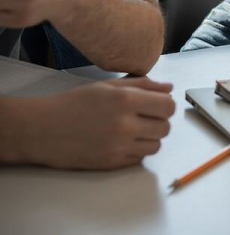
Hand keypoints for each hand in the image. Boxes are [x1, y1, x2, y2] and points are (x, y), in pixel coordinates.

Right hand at [16, 78, 174, 168]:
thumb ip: (142, 85)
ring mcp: (119, 146)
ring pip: (156, 145)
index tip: (156, 105)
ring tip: (132, 131)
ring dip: (150, 138)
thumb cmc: (73, 104)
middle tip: (143, 118)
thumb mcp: (107, 86)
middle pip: (165, 128)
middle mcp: (125, 124)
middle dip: (159, 122)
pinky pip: (140, 158)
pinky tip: (121, 142)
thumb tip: (169, 88)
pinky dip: (136, 151)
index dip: (165, 105)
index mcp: (126, 100)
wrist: (42, 129)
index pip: (168, 106)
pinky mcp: (112, 163)